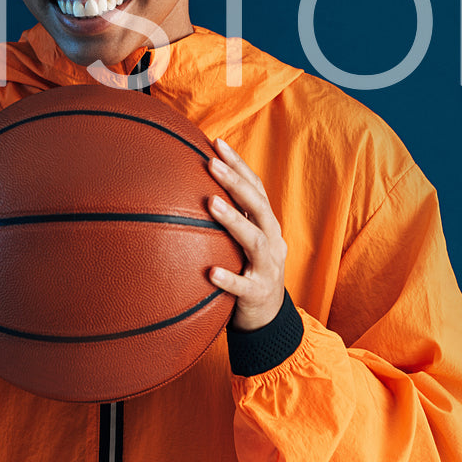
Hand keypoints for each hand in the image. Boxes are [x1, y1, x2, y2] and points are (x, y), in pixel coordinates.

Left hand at [206, 137, 287, 331]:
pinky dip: (228, 278)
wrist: (267, 319)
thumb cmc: (248, 270)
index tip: (216, 143)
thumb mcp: (243, 241)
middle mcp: (272, 242)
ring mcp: (267, 269)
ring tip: (211, 203)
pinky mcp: (258, 295)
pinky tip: (209, 272)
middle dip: (236, 183)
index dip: (239, 165)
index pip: (256, 189)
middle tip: (211, 163)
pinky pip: (243, 286)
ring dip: (234, 221)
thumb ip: (229, 217)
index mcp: (268, 226)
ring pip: (255, 242)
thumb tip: (189, 186)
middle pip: (259, 207)